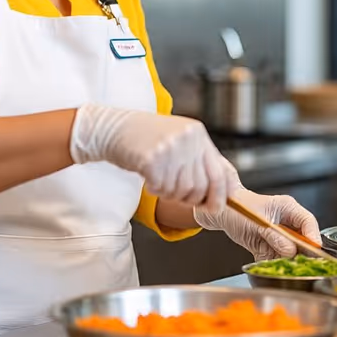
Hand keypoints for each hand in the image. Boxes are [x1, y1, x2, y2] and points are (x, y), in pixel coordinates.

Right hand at [69, 104, 230, 210]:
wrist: (114, 128)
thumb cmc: (147, 137)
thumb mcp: (180, 138)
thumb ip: (199, 158)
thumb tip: (223, 188)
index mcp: (197, 133)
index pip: (218, 172)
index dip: (219, 195)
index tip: (214, 208)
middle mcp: (187, 139)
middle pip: (200, 186)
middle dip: (189, 198)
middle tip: (175, 194)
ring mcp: (169, 147)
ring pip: (181, 190)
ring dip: (169, 193)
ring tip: (159, 181)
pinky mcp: (151, 158)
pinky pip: (161, 188)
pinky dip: (155, 190)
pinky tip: (148, 180)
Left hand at [194, 177, 321, 260]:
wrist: (222, 212)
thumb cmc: (238, 208)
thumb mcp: (258, 220)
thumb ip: (275, 236)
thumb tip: (290, 250)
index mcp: (289, 209)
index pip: (308, 222)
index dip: (313, 236)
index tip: (315, 249)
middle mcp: (287, 224)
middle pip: (303, 241)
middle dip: (301, 253)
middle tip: (297, 262)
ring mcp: (280, 237)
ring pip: (291, 254)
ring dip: (286, 262)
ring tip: (280, 266)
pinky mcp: (270, 249)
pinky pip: (276, 261)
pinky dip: (273, 266)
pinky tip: (267, 266)